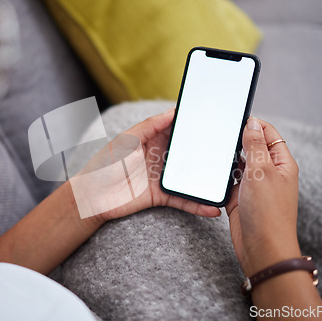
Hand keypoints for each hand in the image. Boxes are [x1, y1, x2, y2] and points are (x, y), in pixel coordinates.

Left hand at [74, 108, 221, 222]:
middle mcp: (160, 157)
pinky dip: (198, 205)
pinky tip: (212, 208)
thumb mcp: (126, 140)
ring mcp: (162, 177)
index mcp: (152, 139)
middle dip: (207, 152)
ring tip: (228, 181)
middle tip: (229, 152)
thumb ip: (149, 126)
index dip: (193, 126)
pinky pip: (183, 200)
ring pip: (190, 177)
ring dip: (207, 180)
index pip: (177, 130)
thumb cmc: (104, 165)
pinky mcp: (161, 196)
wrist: (92, 198)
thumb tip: (172, 112)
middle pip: (188, 154)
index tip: (212, 121)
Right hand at [226, 117, 300, 276]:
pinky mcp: (240, 198)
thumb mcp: (262, 172)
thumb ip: (256, 146)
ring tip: (215, 153)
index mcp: (281, 163)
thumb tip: (252, 124)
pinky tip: (212, 173)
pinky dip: (221, 176)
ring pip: (238, 164)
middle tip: (221, 135)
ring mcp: (254, 186)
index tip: (236, 117)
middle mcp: (269, 173)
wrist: (261, 248)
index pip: (269, 134)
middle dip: (237, 141)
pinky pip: (229, 181)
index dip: (254, 124)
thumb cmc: (268, 213)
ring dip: (228, 160)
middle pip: (252, 147)